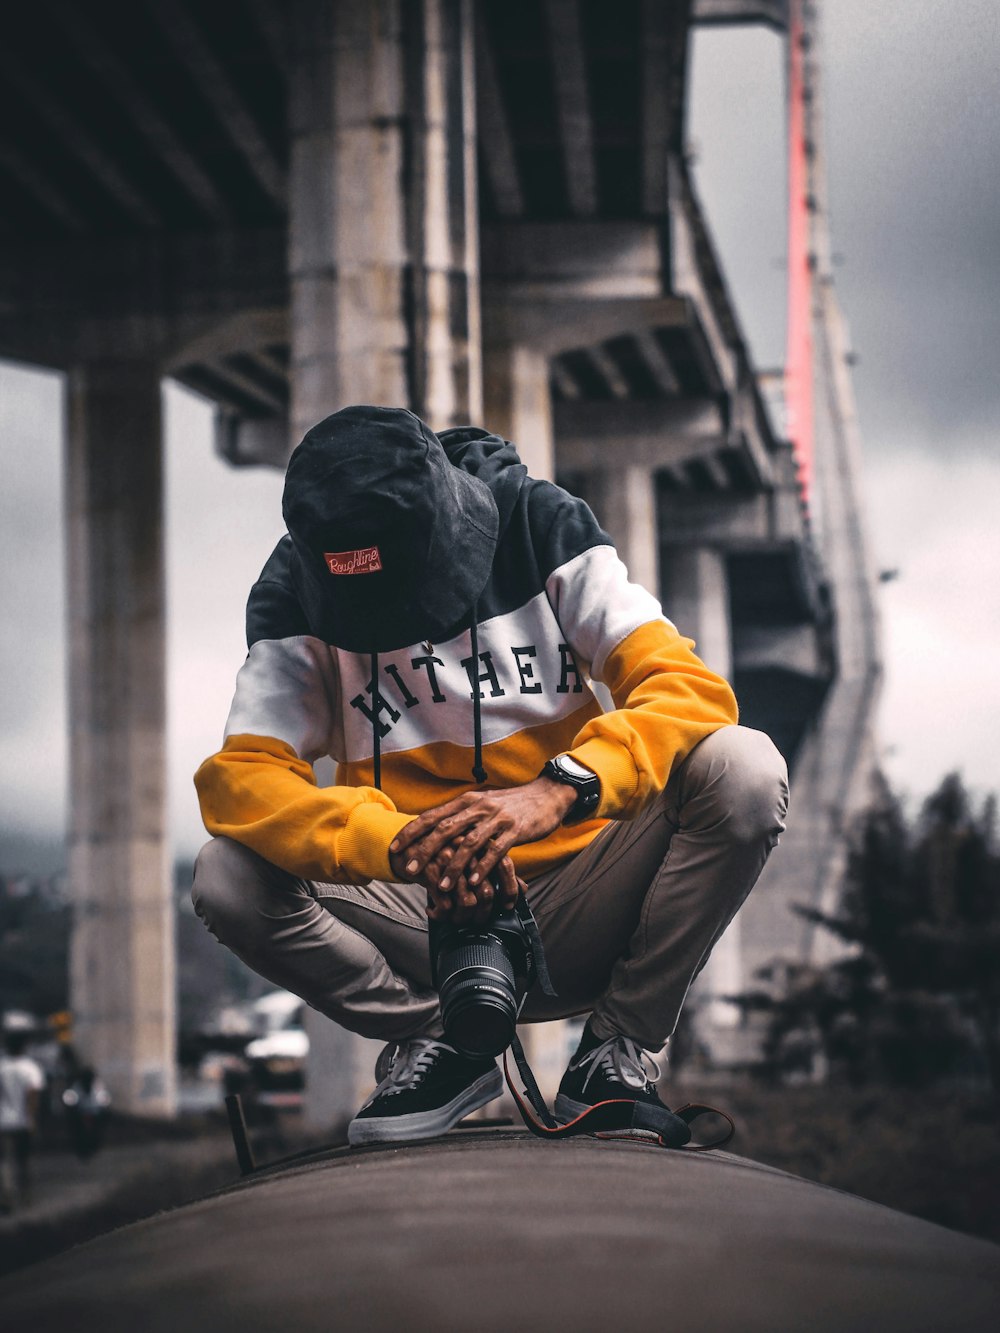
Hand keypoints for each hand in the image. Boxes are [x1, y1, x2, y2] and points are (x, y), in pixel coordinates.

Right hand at [389, 842, 515, 923]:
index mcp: (480, 841)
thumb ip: (498, 869)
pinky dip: (441, 914)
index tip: (507, 906)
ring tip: (455, 920)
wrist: (407, 841)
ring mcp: (449, 859)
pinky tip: (435, 912)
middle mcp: (468, 849)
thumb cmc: (444, 851)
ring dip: (461, 919)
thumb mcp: (472, 854)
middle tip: (476, 922)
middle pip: (487, 892)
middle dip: (483, 915)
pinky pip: (444, 905)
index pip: (505, 867)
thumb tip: (524, 888)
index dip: (510, 890)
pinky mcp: (430, 870)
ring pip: (467, 902)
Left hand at [390, 777, 575, 921]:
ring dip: (454, 867)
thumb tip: (433, 830)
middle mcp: (478, 807)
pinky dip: (483, 867)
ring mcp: (497, 818)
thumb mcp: (481, 804)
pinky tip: (475, 882)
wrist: (546, 795)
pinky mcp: (515, 829)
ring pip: (469, 843)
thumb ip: (460, 816)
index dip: (411, 832)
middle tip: (410, 870)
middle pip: (444, 829)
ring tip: (442, 886)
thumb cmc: (510, 805)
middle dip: (424, 851)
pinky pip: (496, 851)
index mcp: (466, 801)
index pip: (432, 816)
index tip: (394, 848)